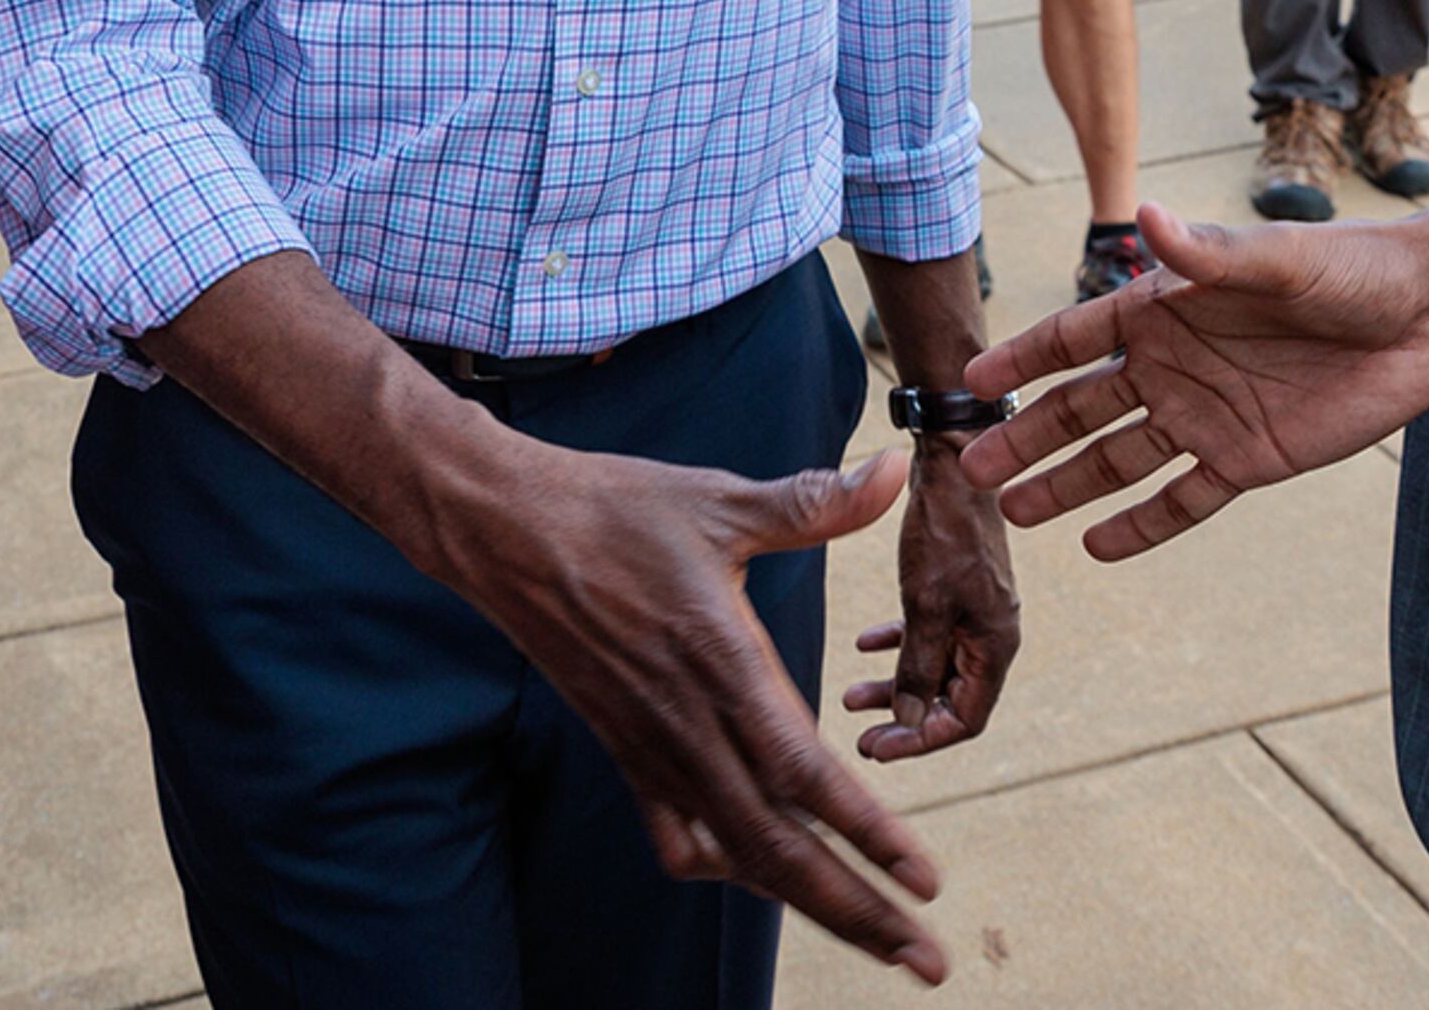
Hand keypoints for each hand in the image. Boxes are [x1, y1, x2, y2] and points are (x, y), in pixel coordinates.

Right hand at [440, 441, 955, 983]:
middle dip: (857, 911)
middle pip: (777, 846)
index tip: (925, 880)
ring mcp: (651, 746)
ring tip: (870, 935)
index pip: (802, 772)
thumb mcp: (719, 498)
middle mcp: (685, 722)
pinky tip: (762, 870)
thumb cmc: (613, 509)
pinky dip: (726, 867)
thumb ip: (813, 502)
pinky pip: (676, 836)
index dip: (868, 833)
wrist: (503, 533)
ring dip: (807, 901)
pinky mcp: (625, 750)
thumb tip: (895, 469)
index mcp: (719, 661)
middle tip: (925, 962)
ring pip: (735, 854)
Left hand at [842, 441, 1017, 762]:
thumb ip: (916, 665)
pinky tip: (864, 644)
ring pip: (936, 667)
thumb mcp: (925, 605)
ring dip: (896, 685)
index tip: (875, 747)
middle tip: (862, 736)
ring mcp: (975, 610)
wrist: (954, 462)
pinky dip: (899, 644)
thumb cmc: (944, 531)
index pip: (964, 720)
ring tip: (852, 697)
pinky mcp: (956, 587)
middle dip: (904, 719)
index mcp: (996, 645)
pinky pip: (930, 633)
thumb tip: (907, 720)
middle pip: (950, 699)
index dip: (920, 740)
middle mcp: (992, 634)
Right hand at [958, 203, 1428, 561]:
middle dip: (1026, 437)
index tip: (970, 379)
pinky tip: (1097, 547)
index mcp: (1167, 308)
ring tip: (1015, 511)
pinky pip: (1184, 499)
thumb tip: (1145, 214)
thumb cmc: (1352, 270)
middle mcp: (1174, 365)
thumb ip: (1208, 254)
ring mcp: (1207, 415)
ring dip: (1067, 485)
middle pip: (1082, 408)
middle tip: (971, 471)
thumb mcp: (1279, 259)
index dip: (1023, 358)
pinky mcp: (1249, 459)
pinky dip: (1142, 524)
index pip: (1076, 337)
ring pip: (1119, 459)